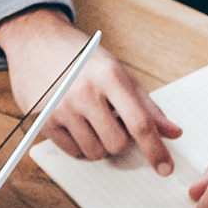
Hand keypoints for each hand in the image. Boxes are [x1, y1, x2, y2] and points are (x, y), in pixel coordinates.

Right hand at [0, 7, 182, 173]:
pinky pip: (71, 151)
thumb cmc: (79, 55)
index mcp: (110, 76)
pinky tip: (75, 124)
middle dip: (120, 140)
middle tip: (112, 122)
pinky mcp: (43, 119)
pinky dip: (79, 145)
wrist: (35, 39)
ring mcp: (62, 107)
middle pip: (118, 144)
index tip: (164, 167)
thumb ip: (146, 104)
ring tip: (91, 121)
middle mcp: (85, 92)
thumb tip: (172, 132)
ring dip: (99, 144)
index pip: (139, 123)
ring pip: (95, 151)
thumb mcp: (117, 70)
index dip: (155, 149)